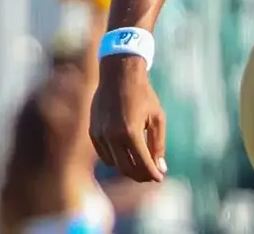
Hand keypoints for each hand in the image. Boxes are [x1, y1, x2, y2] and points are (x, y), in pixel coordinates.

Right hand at [89, 54, 167, 182]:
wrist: (119, 76)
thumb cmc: (143, 95)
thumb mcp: (157, 118)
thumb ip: (158, 144)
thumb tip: (161, 167)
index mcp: (130, 132)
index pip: (142, 163)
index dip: (152, 174)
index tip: (160, 178)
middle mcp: (112, 136)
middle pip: (126, 169)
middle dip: (141, 175)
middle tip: (152, 175)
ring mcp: (100, 135)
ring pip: (114, 164)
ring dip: (128, 169)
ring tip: (142, 166)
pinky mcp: (93, 133)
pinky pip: (104, 155)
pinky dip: (116, 160)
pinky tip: (127, 156)